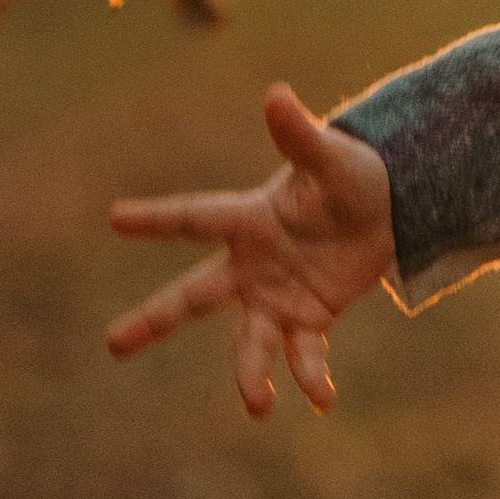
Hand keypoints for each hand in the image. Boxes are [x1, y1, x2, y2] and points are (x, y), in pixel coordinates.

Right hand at [107, 84, 393, 419]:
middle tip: (113, 344)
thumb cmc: (351, 176)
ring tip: (256, 405)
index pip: (194, 218)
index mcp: (248, 218)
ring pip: (250, 340)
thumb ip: (299, 136)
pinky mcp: (308, 319)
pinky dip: (310, 375)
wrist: (387, 209)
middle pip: (194, 296)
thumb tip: (276, 94)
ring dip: (250, 373)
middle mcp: (251, 264)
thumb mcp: (330, 158)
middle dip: (154, 320)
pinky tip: (321, 399)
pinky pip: (304, 352)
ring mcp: (275, 296)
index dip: (156, 218)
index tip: (114, 218)